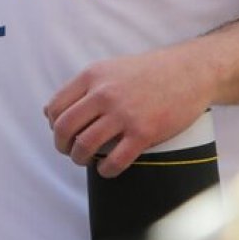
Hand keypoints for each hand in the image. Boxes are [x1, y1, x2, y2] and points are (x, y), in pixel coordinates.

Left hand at [43, 43, 215, 177]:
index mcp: (92, 76)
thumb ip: (81, 88)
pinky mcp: (144, 132)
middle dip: (61, 145)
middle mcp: (104, 94)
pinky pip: (115, 160)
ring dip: (79, 158)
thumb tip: (48, 112)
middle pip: (64, 128)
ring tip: (84, 160)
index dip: (53, 124)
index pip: (55, 106)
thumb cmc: (148, 72)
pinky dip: (105, 170)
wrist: (189, 71)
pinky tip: (106, 169)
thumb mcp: (108, 69)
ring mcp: (124, 114)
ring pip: (85, 145)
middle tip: (69, 151)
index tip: (61, 132)